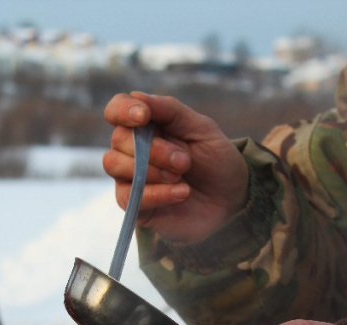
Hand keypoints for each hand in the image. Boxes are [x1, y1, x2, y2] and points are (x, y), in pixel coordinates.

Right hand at [103, 91, 249, 243]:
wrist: (232, 200)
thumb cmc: (217, 161)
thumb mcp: (202, 129)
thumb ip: (170, 110)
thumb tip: (137, 97)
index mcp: (147, 126)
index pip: (116, 110)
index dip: (123, 110)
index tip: (143, 116)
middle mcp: (132, 150)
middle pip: (119, 139)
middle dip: (154, 149)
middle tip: (185, 162)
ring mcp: (131, 177)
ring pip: (115, 164)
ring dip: (151, 170)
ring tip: (181, 177)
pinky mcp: (136, 205)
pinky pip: (128, 196)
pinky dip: (157, 193)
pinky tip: (182, 193)